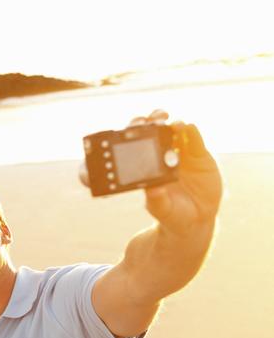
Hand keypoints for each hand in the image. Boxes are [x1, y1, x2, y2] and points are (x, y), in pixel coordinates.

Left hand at [133, 110, 221, 232]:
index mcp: (149, 163)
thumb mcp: (161, 208)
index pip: (140, 141)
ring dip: (174, 124)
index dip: (138, 130)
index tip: (136, 126)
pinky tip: (189, 128)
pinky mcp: (200, 155)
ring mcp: (182, 152)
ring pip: (177, 131)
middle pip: (157, 129)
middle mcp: (164, 153)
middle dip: (154, 120)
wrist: (195, 218)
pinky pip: (196, 140)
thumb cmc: (171, 212)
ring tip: (174, 124)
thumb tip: (152, 188)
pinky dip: (192, 132)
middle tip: (154, 119)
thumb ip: (156, 199)